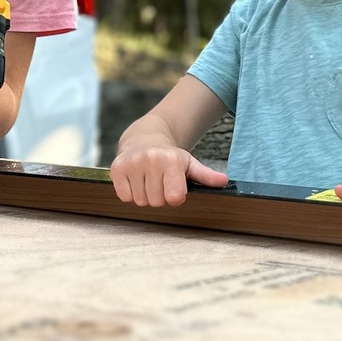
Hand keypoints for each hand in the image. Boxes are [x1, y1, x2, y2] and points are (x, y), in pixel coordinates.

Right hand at [109, 143, 227, 207]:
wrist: (143, 139)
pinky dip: (129, 193)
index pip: (175, 198)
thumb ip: (205, 175)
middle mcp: (150, 159)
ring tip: (147, 181)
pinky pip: (124, 196)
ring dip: (145, 195)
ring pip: (140, 201)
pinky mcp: (116, 168)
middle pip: (156, 201)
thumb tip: (224, 181)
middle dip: (159, 196)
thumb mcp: (189, 163)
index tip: (174, 188)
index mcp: (171, 160)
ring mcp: (132, 163)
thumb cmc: (169, 156)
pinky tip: (135, 180)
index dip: (175, 197)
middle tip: (159, 182)